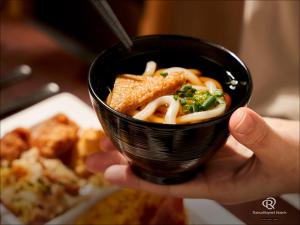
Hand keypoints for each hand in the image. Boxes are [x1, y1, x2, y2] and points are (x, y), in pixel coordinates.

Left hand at [86, 107, 298, 203]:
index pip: (170, 185)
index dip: (139, 181)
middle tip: (93, 156)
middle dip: (125, 163)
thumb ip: (260, 137)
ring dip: (137, 144)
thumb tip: (239, 118)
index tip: (109, 174)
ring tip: (108, 138)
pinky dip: (161, 129)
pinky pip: (180, 134)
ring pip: (165, 150)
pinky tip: (146, 122)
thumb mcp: (280, 152)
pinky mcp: (212, 136)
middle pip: (158, 168)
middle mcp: (205, 168)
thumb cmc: (294, 160)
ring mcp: (206, 152)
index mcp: (217, 184)